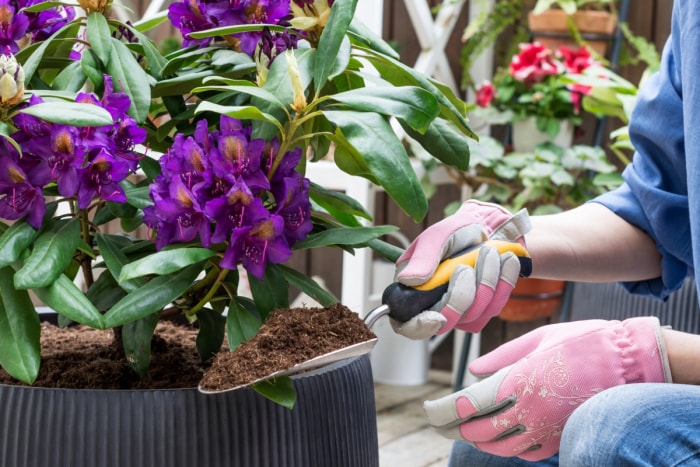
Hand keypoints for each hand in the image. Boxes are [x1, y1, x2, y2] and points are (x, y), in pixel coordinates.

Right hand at [392, 200, 530, 338]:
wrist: (485, 228)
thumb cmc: (454, 232)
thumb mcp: (436, 237)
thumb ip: (422, 258)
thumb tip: (406, 280)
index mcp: (411, 291)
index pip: (408, 325)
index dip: (420, 327)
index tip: (436, 316)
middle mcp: (434, 306)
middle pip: (446, 322)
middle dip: (462, 295)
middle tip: (466, 266)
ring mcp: (460, 312)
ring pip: (474, 314)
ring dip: (486, 281)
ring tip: (489, 252)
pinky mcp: (482, 310)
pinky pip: (494, 307)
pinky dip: (503, 283)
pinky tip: (506, 261)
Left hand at [423, 317, 671, 460]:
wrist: (631, 362)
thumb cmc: (584, 341)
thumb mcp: (539, 338)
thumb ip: (502, 355)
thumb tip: (473, 368)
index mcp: (521, 379)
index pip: (473, 403)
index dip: (450, 410)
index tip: (434, 410)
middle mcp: (531, 408)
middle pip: (483, 430)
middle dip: (459, 430)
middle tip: (443, 426)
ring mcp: (548, 427)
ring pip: (503, 448)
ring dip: (482, 443)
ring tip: (468, 434)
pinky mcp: (562, 437)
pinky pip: (528, 453)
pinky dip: (510, 449)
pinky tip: (503, 439)